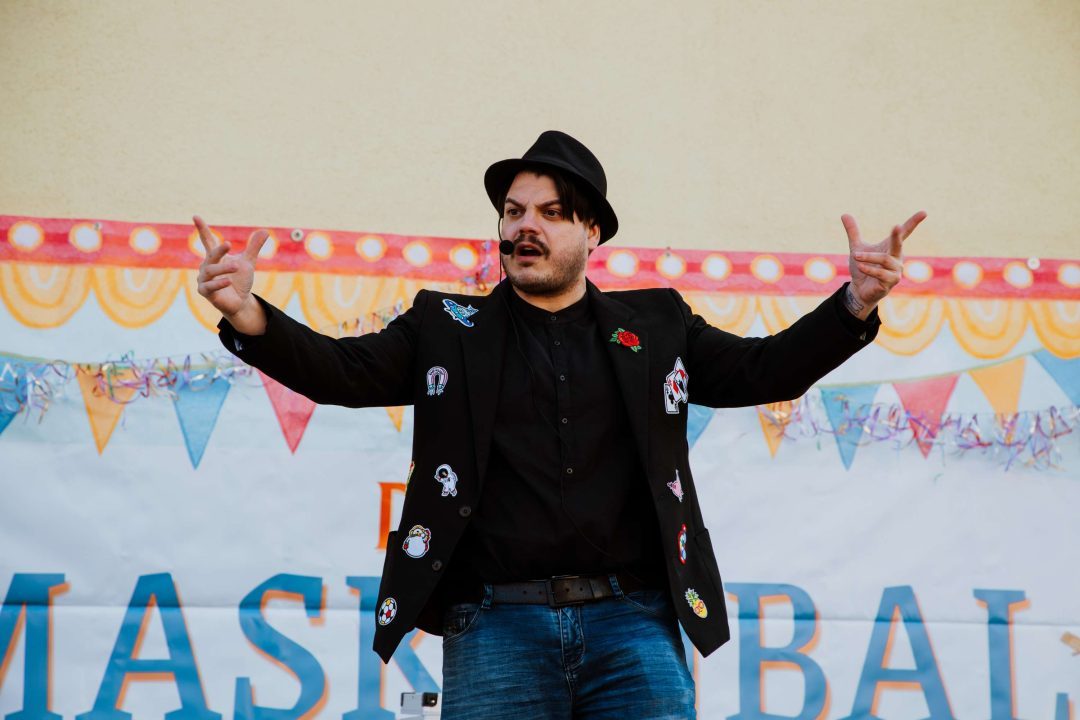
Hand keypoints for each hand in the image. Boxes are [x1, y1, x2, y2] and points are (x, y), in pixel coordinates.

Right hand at [194, 215, 269, 333]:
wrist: (240, 302)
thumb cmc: (240, 280)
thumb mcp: (248, 262)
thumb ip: (254, 247)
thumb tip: (265, 230)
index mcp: (215, 257)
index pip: (208, 240)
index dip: (202, 229)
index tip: (196, 216)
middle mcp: (207, 266)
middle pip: (211, 255)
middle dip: (219, 249)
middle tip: (228, 243)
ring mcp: (204, 280)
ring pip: (210, 271)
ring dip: (223, 268)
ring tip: (237, 267)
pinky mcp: (206, 292)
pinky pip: (209, 287)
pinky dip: (219, 283)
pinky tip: (228, 281)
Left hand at [841, 211, 926, 319]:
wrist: (859, 289)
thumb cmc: (862, 267)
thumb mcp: (856, 247)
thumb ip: (853, 232)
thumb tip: (844, 214)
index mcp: (891, 247)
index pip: (905, 233)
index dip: (913, 222)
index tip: (924, 212)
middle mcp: (897, 258)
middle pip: (898, 245)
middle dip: (897, 236)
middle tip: (896, 226)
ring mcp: (896, 271)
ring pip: (884, 259)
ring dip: (868, 257)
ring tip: (856, 257)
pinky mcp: (891, 282)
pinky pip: (880, 273)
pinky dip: (869, 268)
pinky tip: (860, 266)